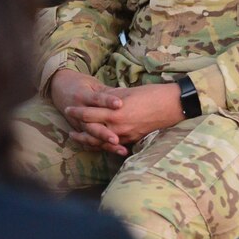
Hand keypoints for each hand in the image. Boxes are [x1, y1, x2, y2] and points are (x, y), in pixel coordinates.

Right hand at [50, 69, 125, 154]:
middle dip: (104, 133)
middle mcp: (79, 110)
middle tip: (116, 139)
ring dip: (105, 143)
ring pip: (90, 136)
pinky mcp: (77, 129)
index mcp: (83, 95)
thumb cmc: (80, 83)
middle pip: (92, 123)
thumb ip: (107, 91)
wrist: (58, 86)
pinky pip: (87, 141)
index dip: (108, 101)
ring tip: (120, 149)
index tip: (120, 104)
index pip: (97, 99)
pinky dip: (99, 147)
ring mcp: (77, 122)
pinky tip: (112, 152)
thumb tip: (126, 93)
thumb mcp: (93, 83)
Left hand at [67, 82, 184, 150]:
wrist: (170, 106)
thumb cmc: (150, 94)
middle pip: (92, 131)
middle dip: (79, 129)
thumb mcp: (127, 92)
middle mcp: (118, 127)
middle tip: (68, 128)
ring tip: (78, 138)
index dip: (77, 112)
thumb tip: (99, 99)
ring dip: (88, 140)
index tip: (68, 109)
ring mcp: (125, 136)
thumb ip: (111, 98)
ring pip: (101, 142)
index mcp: (115, 112)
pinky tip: (97, 144)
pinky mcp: (133, 140)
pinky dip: (103, 145)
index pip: (89, 114)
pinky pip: (113, 146)